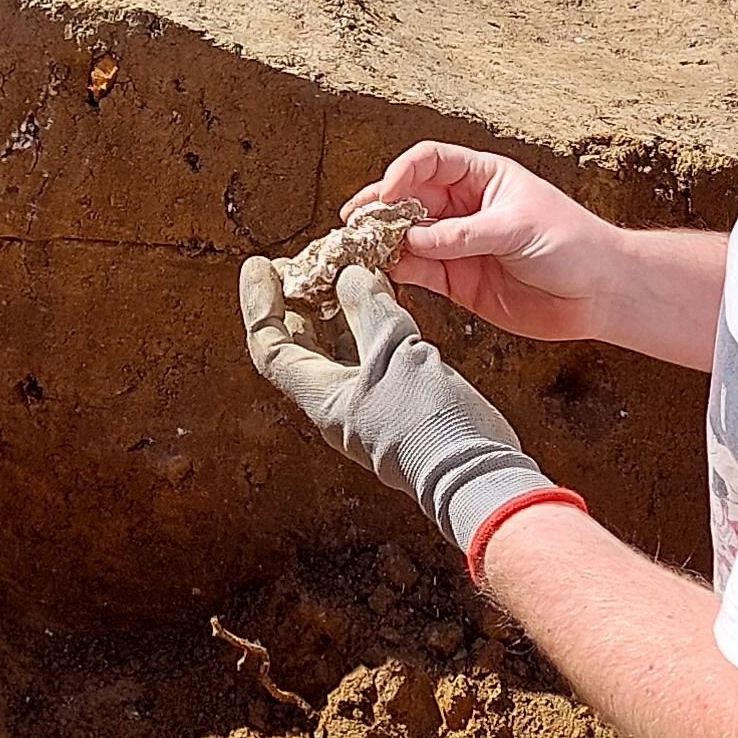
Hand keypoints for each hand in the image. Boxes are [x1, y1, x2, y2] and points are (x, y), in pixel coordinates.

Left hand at [238, 262, 553, 552]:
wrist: (478, 475)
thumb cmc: (431, 425)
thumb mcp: (394, 353)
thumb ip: (369, 309)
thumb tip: (348, 275)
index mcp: (324, 398)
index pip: (271, 347)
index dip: (260, 304)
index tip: (259, 266)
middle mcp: (340, 404)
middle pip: (303, 347)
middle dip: (300, 302)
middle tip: (305, 263)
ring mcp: (370, 406)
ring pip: (340, 349)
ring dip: (338, 310)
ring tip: (343, 271)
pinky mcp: (401, 403)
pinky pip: (372, 355)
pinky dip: (371, 323)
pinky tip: (384, 299)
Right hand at [357, 143, 635, 346]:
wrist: (600, 294)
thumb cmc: (573, 244)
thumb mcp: (516, 228)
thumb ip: (462, 235)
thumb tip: (412, 238)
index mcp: (482, 177)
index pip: (429, 162)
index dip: (402, 173)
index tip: (386, 196)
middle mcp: (465, 207)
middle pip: (409, 198)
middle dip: (380, 208)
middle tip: (354, 224)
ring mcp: (459, 244)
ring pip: (408, 236)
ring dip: (382, 242)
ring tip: (358, 251)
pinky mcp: (459, 281)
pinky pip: (419, 271)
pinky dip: (397, 272)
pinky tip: (381, 274)